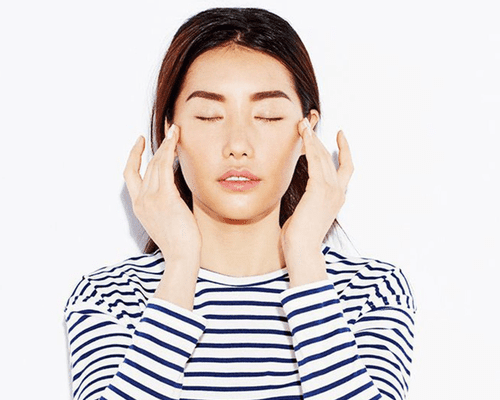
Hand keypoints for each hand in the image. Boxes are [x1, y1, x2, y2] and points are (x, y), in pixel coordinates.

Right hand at [123, 123, 201, 260]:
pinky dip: (169, 149)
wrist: (181, 256)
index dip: (133, 156)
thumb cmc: (179, 242)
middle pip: (146, 166)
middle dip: (157, 146)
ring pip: (156, 162)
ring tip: (175, 131)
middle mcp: (141, 200)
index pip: (130, 175)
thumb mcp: (165, 220)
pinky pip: (165, 166)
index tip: (140, 143)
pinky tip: (175, 140)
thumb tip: (174, 191)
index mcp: (139, 206)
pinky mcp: (165, 197)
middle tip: (169, 132)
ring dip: (166, 144)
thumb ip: (165, 203)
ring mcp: (151, 198)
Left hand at [280, 118, 353, 255]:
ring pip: (324, 156)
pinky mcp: (320, 189)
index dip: (344, 150)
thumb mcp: (308, 213)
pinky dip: (310, 147)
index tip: (339, 135)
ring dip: (313, 139)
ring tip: (303, 125)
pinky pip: (316, 161)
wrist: (302, 249)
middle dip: (320, 140)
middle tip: (309, 124)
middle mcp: (338, 192)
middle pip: (332, 158)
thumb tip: (303, 194)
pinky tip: (304, 137)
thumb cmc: (300, 236)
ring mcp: (331, 190)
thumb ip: (310, 199)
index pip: (345, 168)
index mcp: (337, 198)